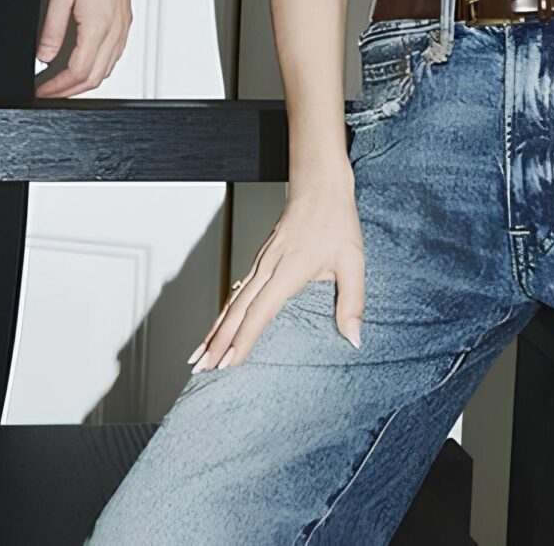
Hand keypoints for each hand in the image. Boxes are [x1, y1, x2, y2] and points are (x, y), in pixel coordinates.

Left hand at [33, 0, 132, 97]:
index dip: (57, 87)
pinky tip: (86, 62)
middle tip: (49, 92)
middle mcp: (115, 29)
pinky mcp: (125, 19)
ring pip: (107, 69)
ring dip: (85, 81)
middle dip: (69, 91)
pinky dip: (99, 67)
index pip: (77, 72)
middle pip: (94, 77)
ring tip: (63, 83)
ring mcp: (123, 25)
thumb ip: (52, 28)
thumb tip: (44, 55)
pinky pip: (114, 55)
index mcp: (98, 26)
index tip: (42, 90)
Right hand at [189, 171, 363, 370]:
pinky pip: (237, 291)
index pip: (258, 313)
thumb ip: (352, 302)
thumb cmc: (335, 220)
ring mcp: (261, 263)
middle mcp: (267, 268)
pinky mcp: (261, 260)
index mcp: (287, 271)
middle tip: (200, 368)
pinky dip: (224, 313)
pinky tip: (220, 326)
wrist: (319, 185)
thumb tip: (354, 338)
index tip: (227, 364)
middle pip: (235, 311)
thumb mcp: (354, 261)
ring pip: (231, 301)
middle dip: (216, 342)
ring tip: (199, 354)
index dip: (242, 341)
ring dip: (214, 330)